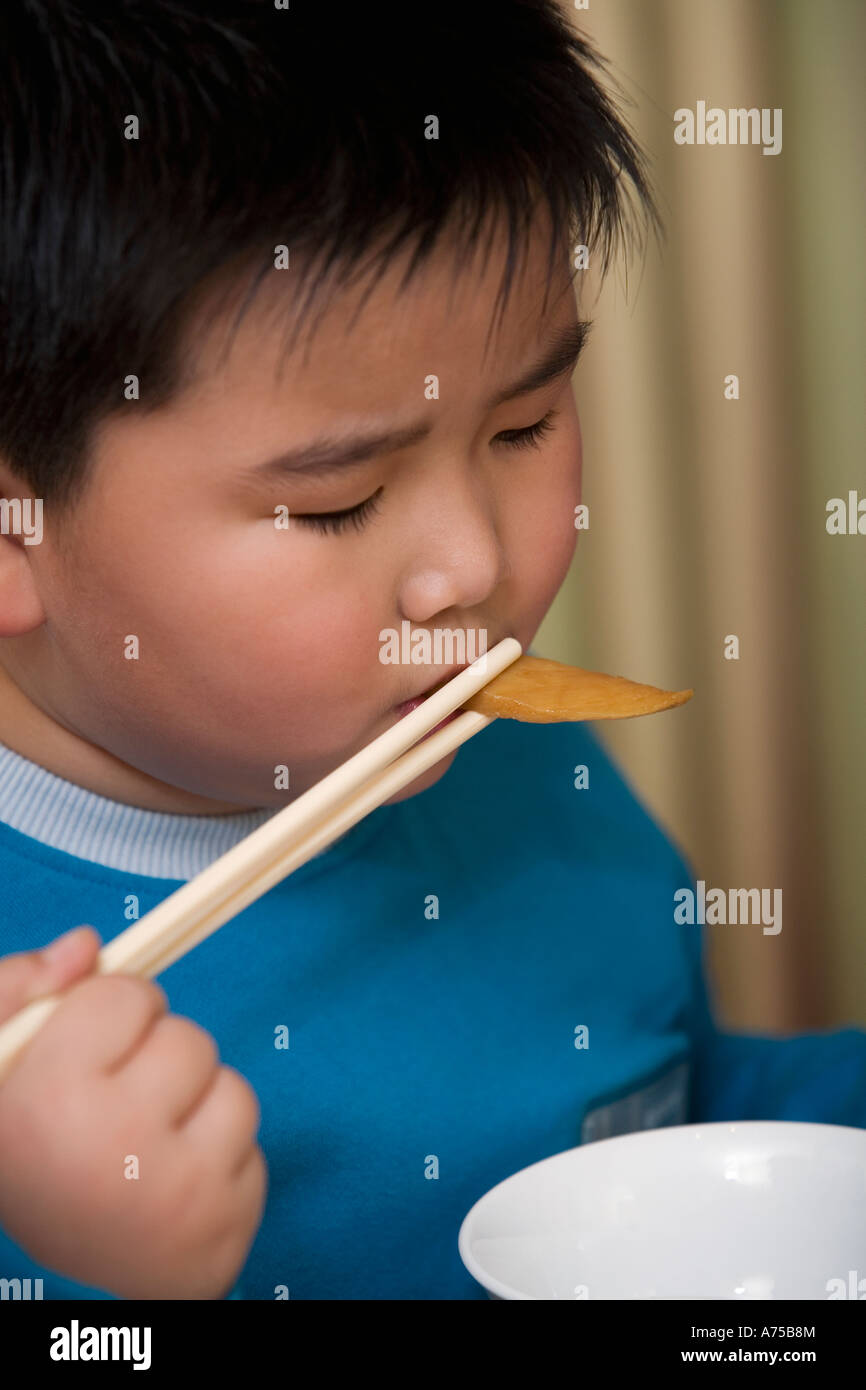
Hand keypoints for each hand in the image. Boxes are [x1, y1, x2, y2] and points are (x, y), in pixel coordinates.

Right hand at [0, 926, 265, 1297]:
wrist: (60, 1285)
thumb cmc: (29, 1154)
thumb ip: (18, 990)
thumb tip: (88, 944)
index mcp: (49, 1102)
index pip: (128, 994)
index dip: (111, 1015)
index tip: (92, 1051)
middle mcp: (119, 1152)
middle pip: (189, 1039)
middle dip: (160, 1058)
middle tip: (118, 1106)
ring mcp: (181, 1200)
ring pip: (233, 1090)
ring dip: (199, 1107)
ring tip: (148, 1147)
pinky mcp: (227, 1235)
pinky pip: (254, 1149)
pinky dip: (220, 1160)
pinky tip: (174, 1187)